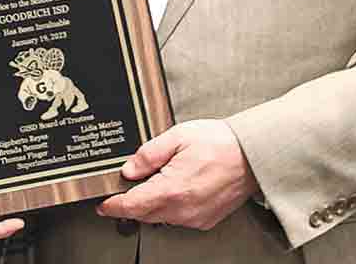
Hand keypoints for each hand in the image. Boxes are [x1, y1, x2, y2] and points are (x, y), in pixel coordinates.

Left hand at [96, 119, 258, 230]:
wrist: (251, 155)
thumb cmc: (219, 143)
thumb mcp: (178, 136)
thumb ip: (149, 153)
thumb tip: (129, 169)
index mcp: (172, 189)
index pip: (132, 206)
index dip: (113, 206)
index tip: (103, 204)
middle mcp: (183, 210)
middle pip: (144, 214)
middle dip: (131, 203)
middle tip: (126, 188)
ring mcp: (195, 217)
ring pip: (161, 217)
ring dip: (152, 204)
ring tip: (158, 180)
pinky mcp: (205, 219)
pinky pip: (179, 218)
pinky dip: (171, 207)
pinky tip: (176, 187)